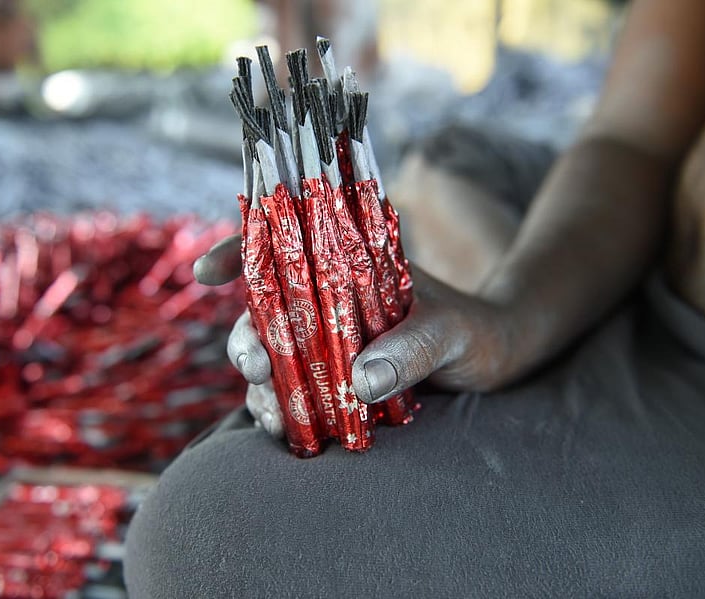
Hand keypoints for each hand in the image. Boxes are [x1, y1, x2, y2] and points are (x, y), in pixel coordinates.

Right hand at [194, 235, 519, 434]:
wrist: (499, 358)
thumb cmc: (476, 329)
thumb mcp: (451, 332)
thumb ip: (412, 349)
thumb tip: (359, 381)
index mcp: (348, 267)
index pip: (284, 246)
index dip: (240, 252)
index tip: (206, 273)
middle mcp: (329, 302)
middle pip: (265, 312)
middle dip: (247, 339)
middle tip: (255, 368)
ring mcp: (330, 344)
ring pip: (274, 360)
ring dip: (261, 389)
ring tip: (272, 419)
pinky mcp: (338, 382)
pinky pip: (297, 396)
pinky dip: (285, 414)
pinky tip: (287, 434)